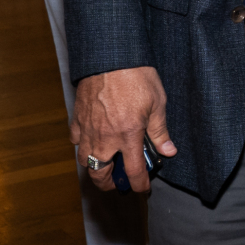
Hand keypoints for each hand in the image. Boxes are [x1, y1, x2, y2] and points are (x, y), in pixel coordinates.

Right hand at [71, 66, 176, 192]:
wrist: (111, 55)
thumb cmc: (137, 75)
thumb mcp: (157, 103)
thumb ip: (160, 131)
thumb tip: (168, 151)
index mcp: (128, 135)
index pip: (133, 171)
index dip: (139, 184)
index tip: (142, 188)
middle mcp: (105, 137)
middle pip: (100, 173)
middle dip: (109, 184)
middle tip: (118, 182)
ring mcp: (88, 128)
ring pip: (84, 160)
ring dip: (94, 167)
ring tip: (104, 165)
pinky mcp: (77, 116)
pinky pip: (75, 139)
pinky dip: (82, 145)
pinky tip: (90, 141)